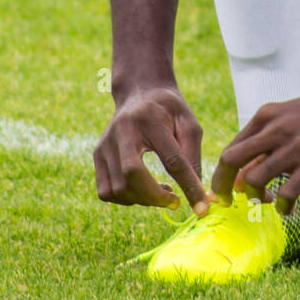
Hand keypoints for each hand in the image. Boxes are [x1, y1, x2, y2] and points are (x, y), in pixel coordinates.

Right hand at [93, 85, 209, 212]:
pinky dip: (126, 199)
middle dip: (156, 197)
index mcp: (150, 119)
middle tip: (175, 201)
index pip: (172, 160)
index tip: (202, 207)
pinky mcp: (97, 155)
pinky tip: (142, 190)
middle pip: (132, 175)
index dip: (188, 186)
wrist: (139, 92)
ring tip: (162, 192)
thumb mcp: (188, 123)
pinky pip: (106, 192)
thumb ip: (192, 154)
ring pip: (118, 188)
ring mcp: (105, 144)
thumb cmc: (169, 110)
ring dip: (143, 200)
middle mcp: (122, 130)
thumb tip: (196, 192)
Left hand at [210, 91, 299, 213]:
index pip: (231, 148)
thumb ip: (267, 138)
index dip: (222, 174)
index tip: (226, 191)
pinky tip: (289, 207)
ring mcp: (294, 148)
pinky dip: (283, 206)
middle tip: (230, 202)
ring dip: (257, 197)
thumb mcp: (292, 116)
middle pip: (230, 162)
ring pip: (253, 180)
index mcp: (267, 115)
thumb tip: (244, 171)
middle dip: (223, 187)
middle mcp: (275, 129)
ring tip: (271, 200)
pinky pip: (286, 194)